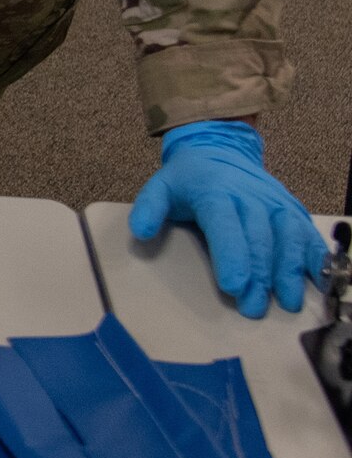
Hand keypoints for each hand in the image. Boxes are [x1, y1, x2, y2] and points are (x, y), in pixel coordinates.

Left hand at [128, 120, 325, 317]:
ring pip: (288, 236)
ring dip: (289, 270)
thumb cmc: (189, 178)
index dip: (232, 256)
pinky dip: (314, 255)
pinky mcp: (292, 208)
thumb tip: (141, 232)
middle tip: (254, 308)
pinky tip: (316, 280)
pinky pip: (308, 232)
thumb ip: (149, 209)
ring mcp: (275, 201)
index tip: (233, 287)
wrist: (220, 149)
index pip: (225, 224)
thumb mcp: (161, 187)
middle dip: (259, 275)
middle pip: (259, 237)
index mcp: (215, 191)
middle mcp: (250, 196)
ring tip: (286, 302)